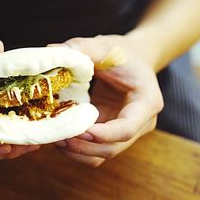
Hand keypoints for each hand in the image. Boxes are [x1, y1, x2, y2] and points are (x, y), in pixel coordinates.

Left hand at [51, 35, 162, 166]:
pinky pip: (96, 150)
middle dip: (84, 146)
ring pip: (103, 154)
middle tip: (58, 137)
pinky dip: (78, 149)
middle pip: (113, 147)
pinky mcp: (112, 134)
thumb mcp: (104, 45)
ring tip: (55, 139)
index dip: (103, 134)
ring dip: (78, 152)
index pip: (127, 128)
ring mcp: (127, 131)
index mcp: (147, 102)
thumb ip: (82, 47)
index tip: (78, 131)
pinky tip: (60, 137)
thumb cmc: (122, 52)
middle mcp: (141, 123)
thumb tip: (52, 51)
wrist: (133, 59)